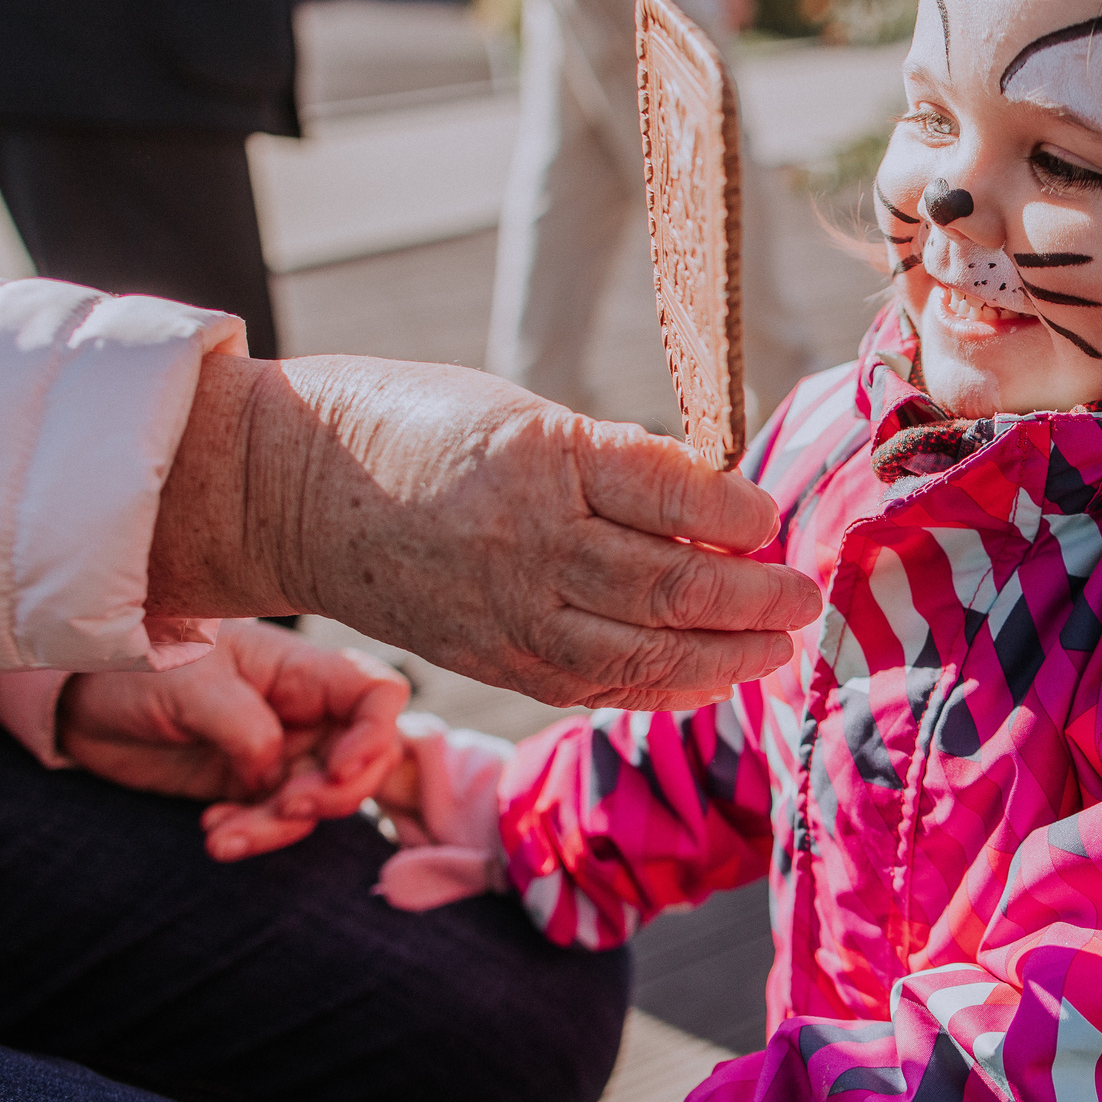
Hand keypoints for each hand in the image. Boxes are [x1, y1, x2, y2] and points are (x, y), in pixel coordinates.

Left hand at [57, 621, 408, 861]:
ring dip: (279, 829)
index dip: (376, 733)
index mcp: (301, 670)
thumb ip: (244, 726)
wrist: (80, 696)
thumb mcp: (189, 683)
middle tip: (285, 809)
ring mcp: (279, 752)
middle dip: (331, 795)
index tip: (337, 768)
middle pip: (361, 760)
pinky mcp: (248, 786)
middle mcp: (302, 711)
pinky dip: (251, 835)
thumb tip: (276, 776)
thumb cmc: (138, 661)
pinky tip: (212, 831)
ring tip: (224, 836)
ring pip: (315, 802)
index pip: (376, 695)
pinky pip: (273, 823)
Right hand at [148, 356, 823, 712]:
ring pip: (645, 649)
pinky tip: (713, 677)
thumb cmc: (425, 430)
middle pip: (671, 583)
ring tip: (779, 644)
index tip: (771, 515)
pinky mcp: (497, 659)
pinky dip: (666, 686)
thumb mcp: (526, 414)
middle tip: (804, 596)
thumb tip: (721, 506)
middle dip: (754, 597)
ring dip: (727, 654)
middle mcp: (531, 541)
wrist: (297, 491)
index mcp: (544, 456)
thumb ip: (618, 464)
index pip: (672, 490)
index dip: (738, 510)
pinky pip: (598, 685)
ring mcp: (512, 611)